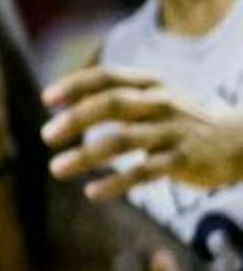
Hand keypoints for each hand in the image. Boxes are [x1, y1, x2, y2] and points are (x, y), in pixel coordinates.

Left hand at [44, 68, 242, 198]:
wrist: (240, 141)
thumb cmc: (180, 120)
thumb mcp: (154, 99)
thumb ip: (116, 98)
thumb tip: (62, 107)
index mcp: (150, 84)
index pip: (107, 77)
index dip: (75, 85)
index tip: (47, 100)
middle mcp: (161, 102)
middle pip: (111, 104)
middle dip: (75, 120)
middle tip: (47, 136)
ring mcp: (173, 131)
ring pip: (122, 140)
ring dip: (85, 155)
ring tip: (57, 168)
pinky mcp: (183, 160)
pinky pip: (144, 172)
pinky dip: (116, 183)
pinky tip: (93, 192)